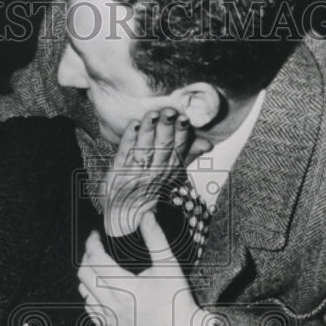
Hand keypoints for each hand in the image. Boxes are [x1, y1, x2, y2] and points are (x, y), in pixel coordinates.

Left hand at [78, 212, 201, 325]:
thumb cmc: (176, 300)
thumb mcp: (168, 265)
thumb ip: (155, 239)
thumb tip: (146, 216)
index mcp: (126, 288)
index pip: (96, 260)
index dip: (92, 244)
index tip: (95, 236)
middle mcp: (113, 306)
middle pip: (84, 275)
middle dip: (87, 258)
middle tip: (96, 250)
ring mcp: (109, 321)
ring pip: (84, 294)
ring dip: (89, 279)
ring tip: (100, 270)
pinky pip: (90, 312)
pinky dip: (92, 298)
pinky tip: (104, 292)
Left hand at [99, 108, 210, 237]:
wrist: (125, 214)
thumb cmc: (149, 187)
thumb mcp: (171, 173)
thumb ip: (187, 155)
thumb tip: (208, 144)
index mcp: (169, 171)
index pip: (178, 150)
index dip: (182, 134)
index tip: (185, 118)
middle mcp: (154, 172)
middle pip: (162, 148)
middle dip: (166, 128)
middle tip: (169, 111)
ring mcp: (135, 173)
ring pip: (144, 149)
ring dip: (148, 131)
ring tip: (152, 114)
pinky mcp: (117, 173)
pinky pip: (124, 154)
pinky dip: (128, 138)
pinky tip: (133, 124)